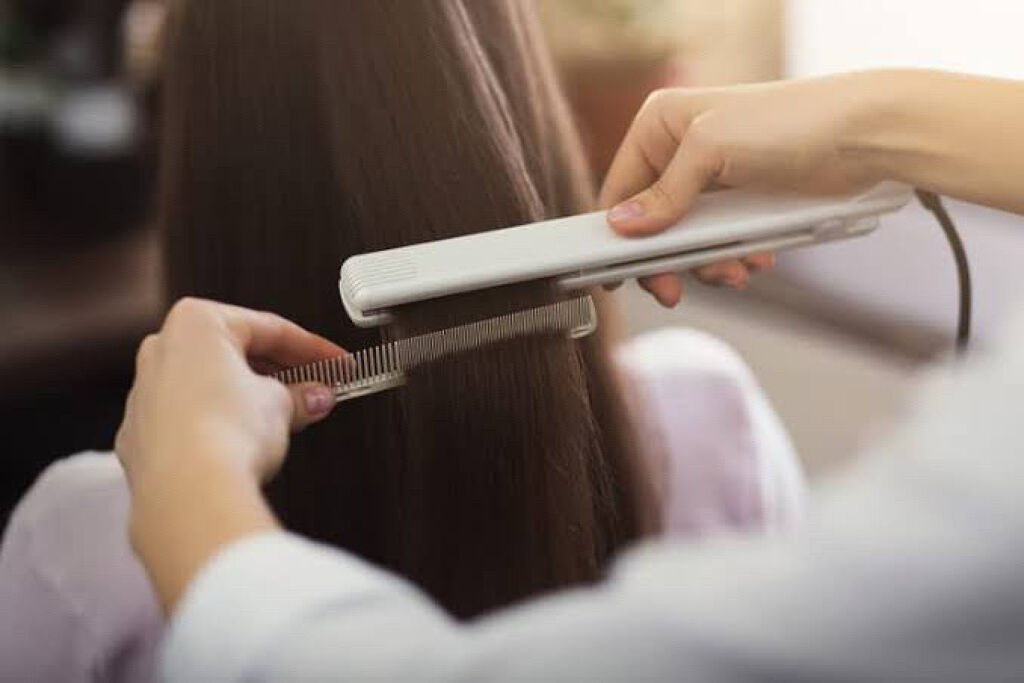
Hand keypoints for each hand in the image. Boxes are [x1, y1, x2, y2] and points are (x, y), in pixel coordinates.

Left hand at [116, 298, 343, 610]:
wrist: (188, 494)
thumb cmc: (224, 435)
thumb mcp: (281, 405)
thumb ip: (299, 395)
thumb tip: (312, 397)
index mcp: (197, 323)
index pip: (271, 328)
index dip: (314, 349)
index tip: (337, 363)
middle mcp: (163, 350)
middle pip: (237, 353)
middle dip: (283, 372)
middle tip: (318, 387)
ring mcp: (146, 393)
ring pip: (211, 384)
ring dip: (252, 397)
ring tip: (289, 416)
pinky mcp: (141, 435)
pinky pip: (191, 416)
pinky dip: (222, 421)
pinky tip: (249, 439)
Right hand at [599, 73, 883, 305]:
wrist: (866, 135)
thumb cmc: (790, 122)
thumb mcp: (711, 150)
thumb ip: (664, 193)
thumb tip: (623, 225)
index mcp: (661, 124)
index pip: (620, 188)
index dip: (616, 234)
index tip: (615, 273)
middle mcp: (681, 151)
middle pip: (651, 224)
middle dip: (668, 259)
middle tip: (673, 290)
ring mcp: (713, 180)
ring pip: (687, 241)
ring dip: (707, 265)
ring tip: (736, 271)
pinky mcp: (742, 204)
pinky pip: (720, 244)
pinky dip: (732, 259)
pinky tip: (754, 261)